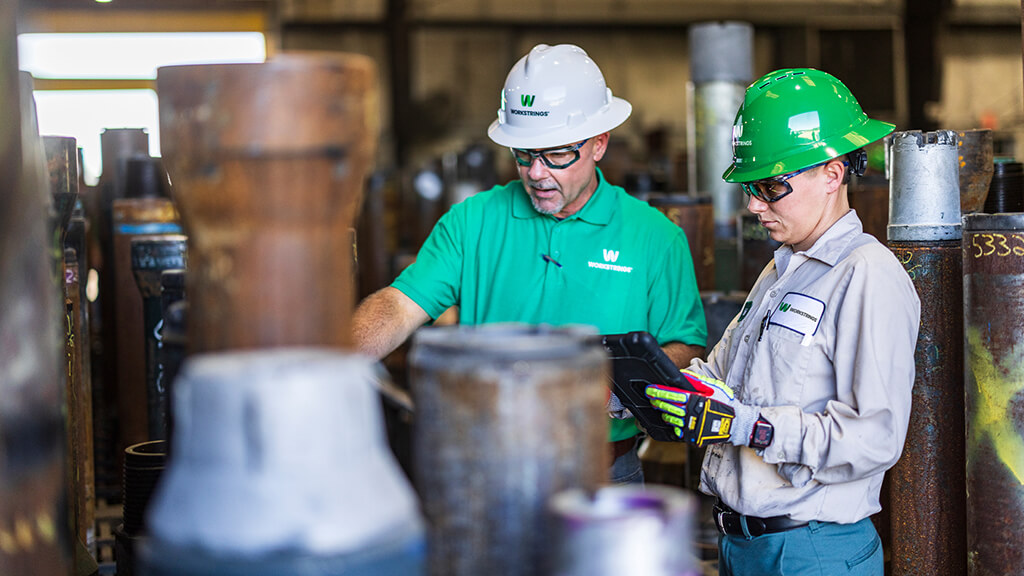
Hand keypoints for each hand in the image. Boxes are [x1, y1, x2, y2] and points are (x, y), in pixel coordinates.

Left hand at [644, 369, 759, 446]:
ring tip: (660, 408)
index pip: (672, 395)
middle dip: (658, 401)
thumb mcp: (713, 387)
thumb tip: (682, 375)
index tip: (650, 389)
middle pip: (668, 407)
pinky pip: (677, 431)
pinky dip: (673, 425)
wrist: (736, 424)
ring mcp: (691, 426)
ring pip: (671, 419)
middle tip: (651, 397)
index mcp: (696, 400)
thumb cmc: (725, 404)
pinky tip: (670, 420)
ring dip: (664, 413)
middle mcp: (692, 413)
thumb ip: (696, 381)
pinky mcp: (692, 436)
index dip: (659, 392)